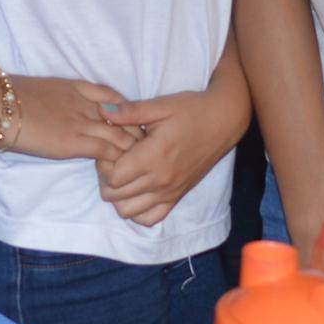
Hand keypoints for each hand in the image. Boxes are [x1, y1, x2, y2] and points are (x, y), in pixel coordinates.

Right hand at [0, 75, 136, 163]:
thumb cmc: (9, 95)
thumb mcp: (43, 88)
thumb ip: (60, 98)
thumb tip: (61, 111)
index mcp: (79, 88)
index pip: (117, 99)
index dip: (129, 114)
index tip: (134, 128)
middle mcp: (87, 104)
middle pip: (128, 119)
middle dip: (139, 135)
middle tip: (147, 151)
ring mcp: (82, 123)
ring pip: (122, 137)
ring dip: (133, 153)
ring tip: (140, 167)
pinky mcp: (75, 143)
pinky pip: (108, 153)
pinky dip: (117, 163)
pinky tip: (121, 173)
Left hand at [95, 85, 244, 227]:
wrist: (223, 121)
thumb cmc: (191, 110)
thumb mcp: (160, 105)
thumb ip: (129, 112)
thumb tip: (101, 110)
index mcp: (154, 157)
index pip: (113, 177)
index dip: (104, 163)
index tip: (111, 148)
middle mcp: (161, 180)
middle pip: (115, 196)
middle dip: (106, 178)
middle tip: (114, 159)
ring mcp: (169, 192)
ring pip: (128, 211)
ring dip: (119, 195)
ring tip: (124, 174)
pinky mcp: (177, 197)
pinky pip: (150, 219)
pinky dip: (137, 210)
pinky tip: (137, 189)